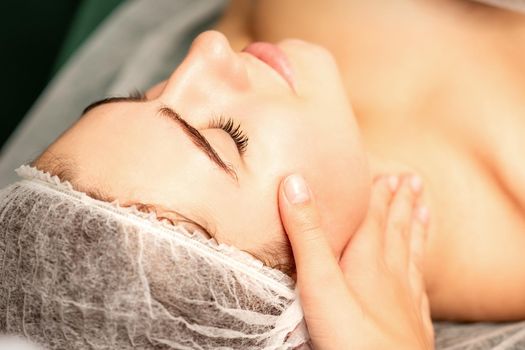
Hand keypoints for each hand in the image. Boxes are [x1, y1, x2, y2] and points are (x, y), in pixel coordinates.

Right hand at [278, 174, 433, 348]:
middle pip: (398, 232)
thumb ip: (307, 234)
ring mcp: (405, 303)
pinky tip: (420, 276)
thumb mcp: (319, 280)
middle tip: (413, 181)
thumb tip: (294, 183)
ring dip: (417, 231)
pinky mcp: (411, 328)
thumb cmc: (350, 336)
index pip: (375, 218)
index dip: (380, 194)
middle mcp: (391, 277)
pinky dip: (420, 274)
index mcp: (368, 261)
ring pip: (412, 257)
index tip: (390, 174)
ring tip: (425, 211)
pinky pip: (420, 291)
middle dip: (402, 205)